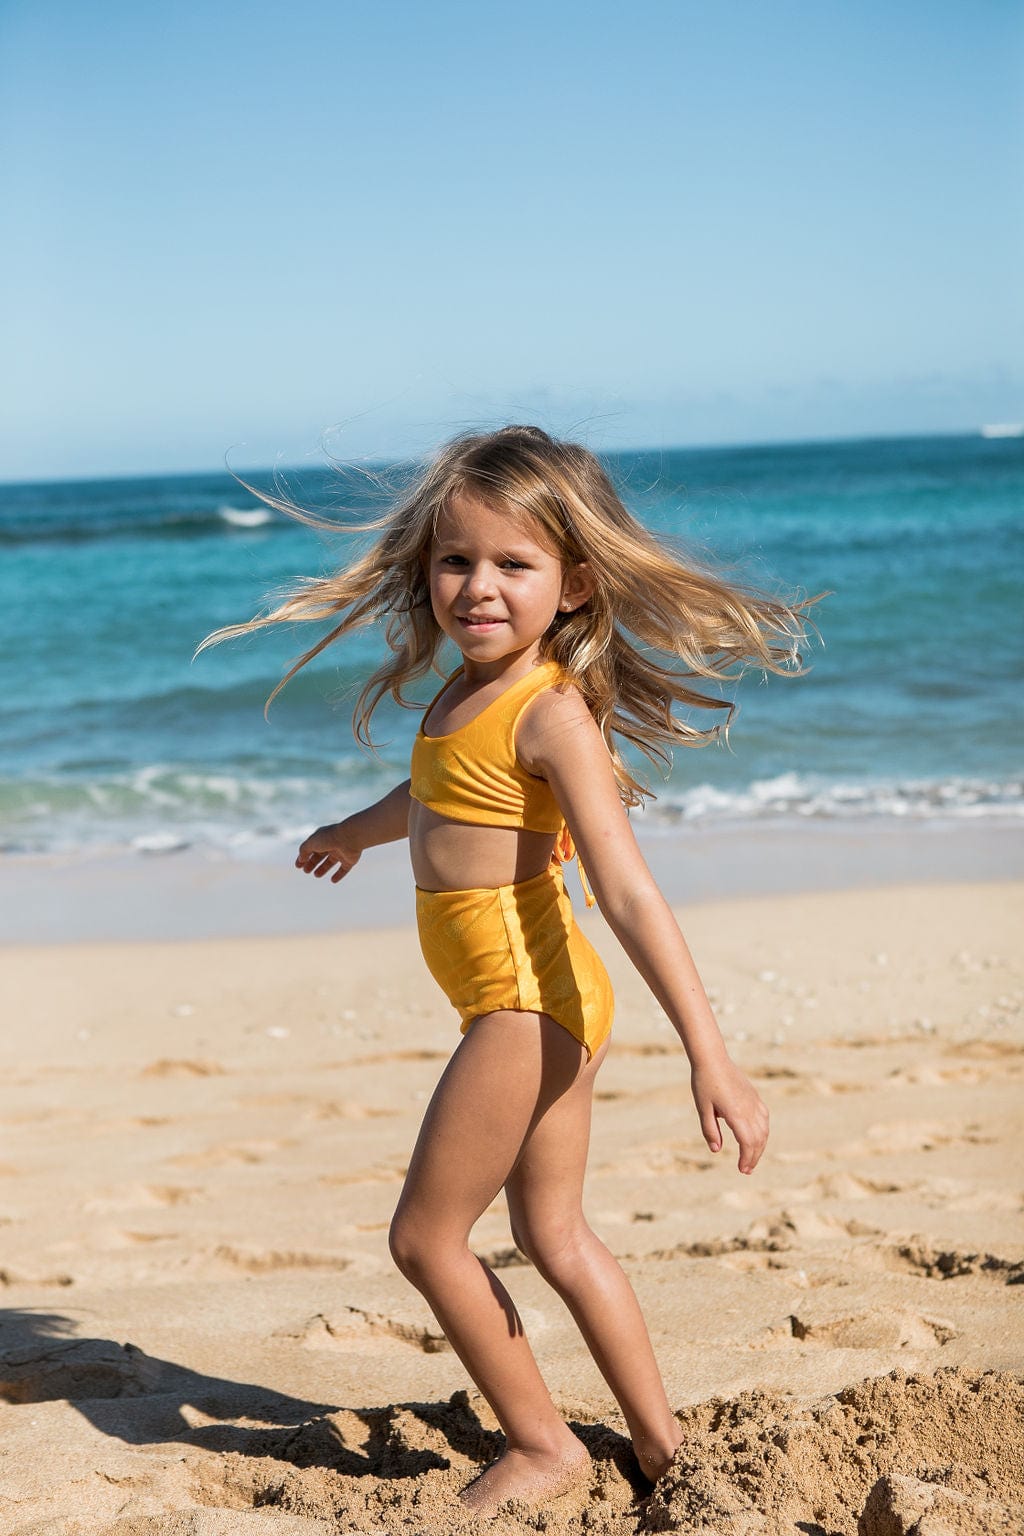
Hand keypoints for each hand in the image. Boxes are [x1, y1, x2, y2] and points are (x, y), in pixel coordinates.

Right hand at [295, 822, 362, 883]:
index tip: (297, 866)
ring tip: (316, 875)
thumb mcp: (311, 843)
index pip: (311, 848)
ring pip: (331, 862)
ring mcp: (341, 852)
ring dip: (323, 869)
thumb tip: (301, 859)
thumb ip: (304, 850)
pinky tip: (333, 881)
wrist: (350, 838)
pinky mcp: (350, 860)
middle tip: (306, 871)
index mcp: (322, 837)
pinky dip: (339, 875)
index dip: (303, 857)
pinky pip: (344, 869)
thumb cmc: (329, 838)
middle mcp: (332, 844)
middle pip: (320, 855)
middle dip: (312, 863)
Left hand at [690, 1053, 768, 1174]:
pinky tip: (757, 1137)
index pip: (748, 1143)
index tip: (742, 1169)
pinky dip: (763, 1131)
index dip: (746, 1158)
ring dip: (760, 1146)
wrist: (712, 1059)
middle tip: (746, 1169)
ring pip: (764, 1129)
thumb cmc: (703, 1083)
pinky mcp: (754, 1096)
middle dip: (754, 1156)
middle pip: (759, 1139)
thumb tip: (717, 1150)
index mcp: (736, 1114)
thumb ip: (710, 1130)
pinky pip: (764, 1118)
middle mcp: (749, 1109)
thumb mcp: (702, 1108)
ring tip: (752, 1157)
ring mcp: (754, 1101)